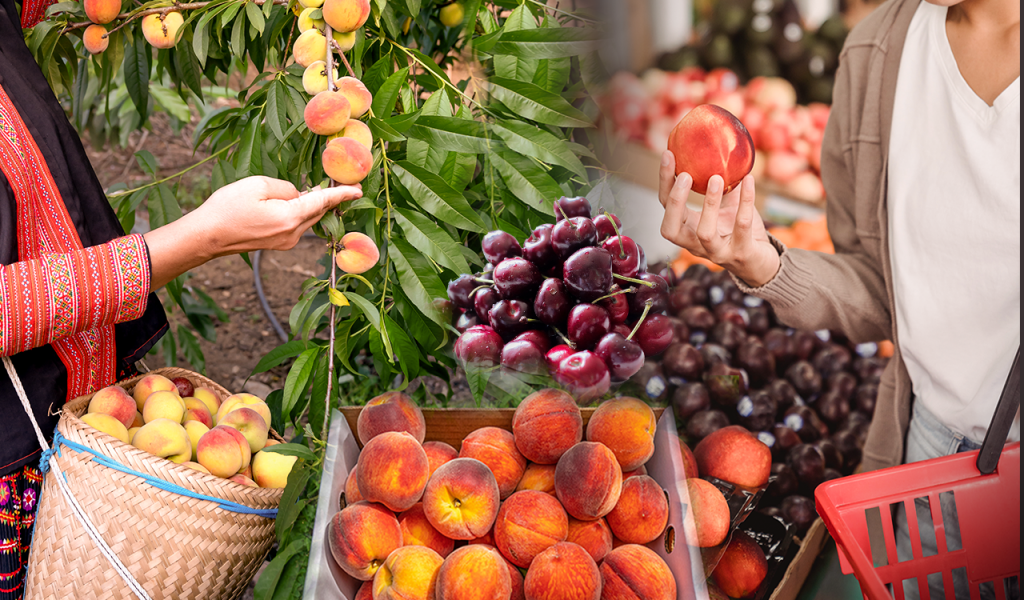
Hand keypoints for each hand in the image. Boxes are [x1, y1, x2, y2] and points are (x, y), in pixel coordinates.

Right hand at [189, 176, 362, 256]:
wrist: (207, 236)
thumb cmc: (228, 207)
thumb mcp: (258, 185)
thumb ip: (287, 188)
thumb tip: (299, 195)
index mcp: (290, 217)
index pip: (323, 202)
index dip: (342, 194)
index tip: (359, 190)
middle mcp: (293, 234)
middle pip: (319, 212)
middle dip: (330, 198)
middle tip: (340, 183)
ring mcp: (286, 242)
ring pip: (309, 219)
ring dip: (314, 205)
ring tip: (317, 189)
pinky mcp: (278, 244)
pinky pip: (298, 225)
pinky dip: (302, 213)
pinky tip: (297, 203)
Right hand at [658, 151, 779, 286]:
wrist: (761, 264)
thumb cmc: (741, 233)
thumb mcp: (727, 207)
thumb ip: (721, 185)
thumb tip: (721, 149)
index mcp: (688, 230)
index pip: (665, 207)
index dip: (664, 182)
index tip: (669, 155)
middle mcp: (696, 245)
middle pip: (671, 229)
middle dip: (674, 201)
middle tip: (685, 175)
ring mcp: (718, 253)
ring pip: (705, 233)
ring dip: (709, 205)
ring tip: (716, 178)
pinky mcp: (741, 254)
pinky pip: (742, 226)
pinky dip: (746, 201)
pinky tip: (749, 180)